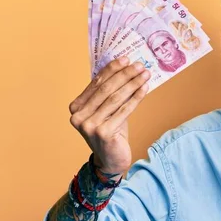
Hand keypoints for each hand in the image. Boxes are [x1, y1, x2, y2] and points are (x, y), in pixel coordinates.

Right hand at [68, 56, 150, 173]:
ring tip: (145, 74)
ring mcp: (89, 125)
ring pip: (115, 98)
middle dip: (124, 74)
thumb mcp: (108, 111)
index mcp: (76, 107)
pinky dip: (136, 97)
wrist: (111, 161)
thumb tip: (126, 69)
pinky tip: (145, 88)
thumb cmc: (111, 132)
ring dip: (132, 84)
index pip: (96, 83)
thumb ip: (110, 94)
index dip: (112, 69)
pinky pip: (123, 110)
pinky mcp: (102, 133)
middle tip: (139, 65)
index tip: (126, 59)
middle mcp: (78, 116)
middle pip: (106, 89)